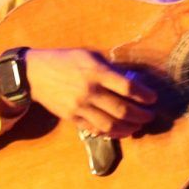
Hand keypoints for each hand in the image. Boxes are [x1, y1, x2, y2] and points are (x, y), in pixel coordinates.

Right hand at [25, 48, 157, 137]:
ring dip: (129, 128)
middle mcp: (89, 92)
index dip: (145, 96)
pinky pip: (96, 130)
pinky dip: (111, 133)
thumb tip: (134, 82)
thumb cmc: (66, 60)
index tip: (153, 99)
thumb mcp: (90, 56)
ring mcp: (79, 107)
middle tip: (150, 115)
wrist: (34, 73)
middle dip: (141, 115)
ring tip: (138, 126)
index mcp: (96, 73)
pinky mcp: (72, 118)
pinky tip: (121, 130)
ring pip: (110, 125)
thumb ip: (111, 69)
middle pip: (122, 110)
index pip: (128, 88)